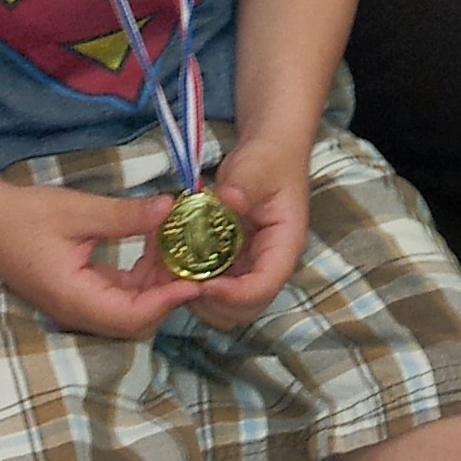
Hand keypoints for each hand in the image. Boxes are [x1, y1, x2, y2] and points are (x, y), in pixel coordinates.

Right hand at [0, 181, 209, 339]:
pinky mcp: (81, 293)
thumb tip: (170, 208)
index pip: (132, 316)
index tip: (198, 278)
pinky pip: (120, 294)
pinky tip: (156, 246)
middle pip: (136, 320)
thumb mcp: (79, 212)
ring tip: (181, 248)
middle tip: (196, 260)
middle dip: (168, 293)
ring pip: (131, 308)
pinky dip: (142, 276)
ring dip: (157, 283)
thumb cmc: (26, 216)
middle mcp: (79, 312)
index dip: (168, 301)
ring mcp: (79, 305)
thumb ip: (125, 215)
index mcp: (75, 299)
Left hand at [176, 131, 309, 324]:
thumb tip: (229, 201)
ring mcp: (251, 267)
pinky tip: (175, 266)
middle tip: (182, 282)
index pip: (265, 287)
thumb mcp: (257, 167)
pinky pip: (215, 288)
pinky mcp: (234, 264)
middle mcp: (270, 265)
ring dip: (201, 299)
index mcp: (284, 246)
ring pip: (228, 307)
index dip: (234, 295)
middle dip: (214, 303)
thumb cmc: (267, 160)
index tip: (203, 285)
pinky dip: (195, 285)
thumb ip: (244, 184)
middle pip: (246, 308)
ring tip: (176, 275)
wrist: (269, 152)